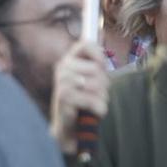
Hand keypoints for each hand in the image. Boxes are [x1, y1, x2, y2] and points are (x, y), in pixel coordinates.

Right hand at [50, 40, 109, 155]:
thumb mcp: (90, 80)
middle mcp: (63, 68)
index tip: (102, 68)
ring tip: (94, 105)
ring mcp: (62, 82)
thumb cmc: (82, 103)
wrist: (69, 129)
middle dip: (104, 86)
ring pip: (97, 85)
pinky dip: (98, 109)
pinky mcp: (64, 97)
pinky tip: (93, 113)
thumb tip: (101, 37)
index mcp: (69, 60)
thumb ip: (95, 64)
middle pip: (97, 69)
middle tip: (96, 96)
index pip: (86, 44)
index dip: (99, 55)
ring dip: (102, 99)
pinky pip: (92, 99)